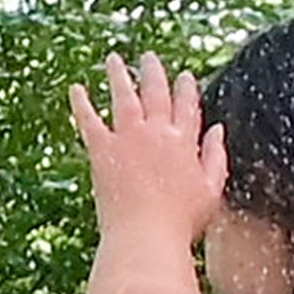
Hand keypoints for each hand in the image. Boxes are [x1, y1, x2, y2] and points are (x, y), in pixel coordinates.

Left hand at [68, 53, 228, 251]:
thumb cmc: (179, 222)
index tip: (185, 75)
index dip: (186, 89)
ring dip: (119, 76)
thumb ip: (215, 156)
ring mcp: (129, 139)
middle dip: (154, 72)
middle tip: (149, 57)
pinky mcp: (103, 152)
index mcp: (185, 141)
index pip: (188, 106)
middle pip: (157, 93)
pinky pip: (90, 121)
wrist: (145, 236)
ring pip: (125, 97)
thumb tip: (217, 129)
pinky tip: (76, 88)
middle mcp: (158, 133)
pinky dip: (82, 104)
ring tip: (113, 58)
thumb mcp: (211, 189)